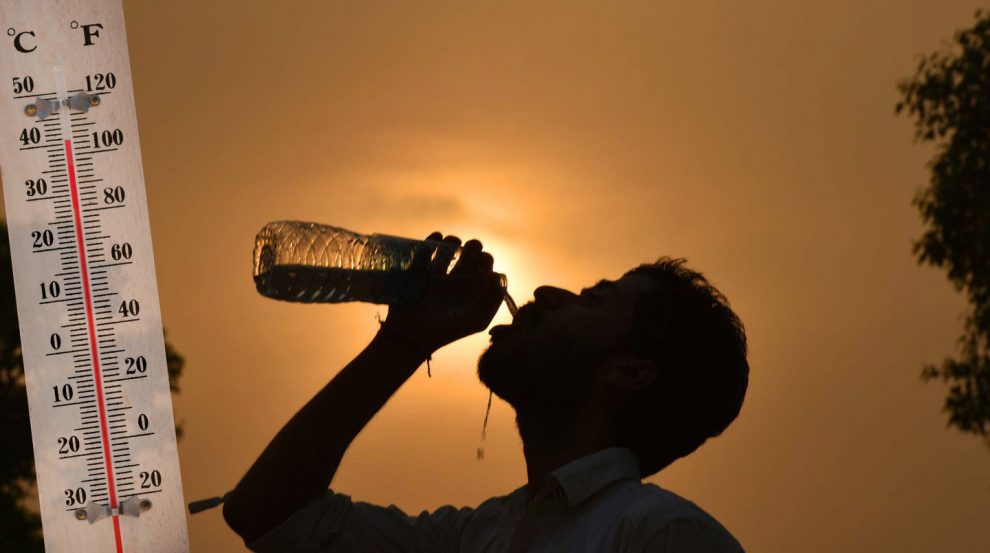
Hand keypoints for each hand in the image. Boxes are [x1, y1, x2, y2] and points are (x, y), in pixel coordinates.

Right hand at [381, 232, 504, 355]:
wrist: (411, 336)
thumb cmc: (446, 331)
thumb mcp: (476, 320)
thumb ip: (492, 299)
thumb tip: (496, 275)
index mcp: (471, 290)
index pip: (484, 266)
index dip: (485, 259)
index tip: (481, 262)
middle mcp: (456, 280)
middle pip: (469, 253)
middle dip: (471, 247)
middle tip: (468, 250)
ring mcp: (436, 274)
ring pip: (448, 248)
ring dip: (452, 241)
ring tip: (452, 244)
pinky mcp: (418, 271)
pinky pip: (425, 250)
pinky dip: (431, 241)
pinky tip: (436, 241)